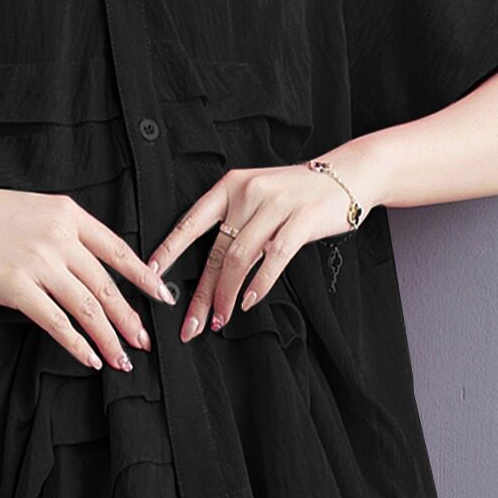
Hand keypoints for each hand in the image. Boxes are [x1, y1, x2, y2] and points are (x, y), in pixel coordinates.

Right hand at [0, 178, 177, 370]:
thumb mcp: (34, 209)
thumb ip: (64, 232)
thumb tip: (89, 266)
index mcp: (68, 214)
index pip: (117, 249)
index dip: (143, 276)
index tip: (161, 297)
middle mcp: (59, 237)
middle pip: (107, 285)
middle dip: (130, 318)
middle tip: (144, 342)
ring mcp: (38, 263)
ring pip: (88, 308)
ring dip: (109, 338)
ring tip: (123, 359)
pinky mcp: (15, 288)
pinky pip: (57, 322)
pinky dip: (77, 344)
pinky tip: (90, 358)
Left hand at [148, 162, 360, 340]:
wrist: (348, 174)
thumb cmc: (298, 193)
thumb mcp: (259, 195)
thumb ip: (234, 222)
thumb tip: (211, 270)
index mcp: (231, 185)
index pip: (191, 222)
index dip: (169, 251)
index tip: (150, 276)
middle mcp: (249, 192)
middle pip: (216, 252)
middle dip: (200, 294)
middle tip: (190, 324)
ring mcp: (276, 205)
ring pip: (240, 258)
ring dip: (227, 295)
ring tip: (220, 319)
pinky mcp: (301, 220)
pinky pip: (274, 258)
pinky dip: (259, 284)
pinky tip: (250, 302)